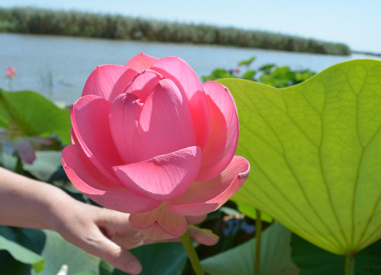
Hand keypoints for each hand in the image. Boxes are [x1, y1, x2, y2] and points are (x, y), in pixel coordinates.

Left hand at [52, 201, 217, 273]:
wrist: (66, 214)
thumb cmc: (76, 225)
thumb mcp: (90, 241)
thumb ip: (114, 252)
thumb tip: (139, 270)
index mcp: (129, 216)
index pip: (160, 217)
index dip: (180, 219)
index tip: (199, 220)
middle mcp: (138, 217)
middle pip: (170, 221)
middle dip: (192, 227)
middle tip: (212, 237)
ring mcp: (138, 224)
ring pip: (168, 227)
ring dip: (188, 232)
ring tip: (209, 239)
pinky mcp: (136, 230)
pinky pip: (158, 234)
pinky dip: (174, 237)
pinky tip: (185, 241)